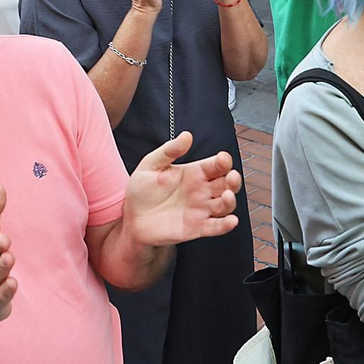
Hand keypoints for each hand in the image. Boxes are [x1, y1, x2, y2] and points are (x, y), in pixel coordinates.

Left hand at [123, 131, 240, 246]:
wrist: (131, 218)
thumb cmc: (142, 190)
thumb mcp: (151, 165)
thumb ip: (169, 151)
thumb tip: (186, 135)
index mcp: (194, 173)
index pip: (216, 165)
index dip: (223, 161)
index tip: (222, 159)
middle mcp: (202, 191)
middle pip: (226, 184)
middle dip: (233, 180)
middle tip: (231, 176)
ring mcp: (201, 210)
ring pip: (224, 205)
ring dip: (230, 201)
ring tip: (226, 196)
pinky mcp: (197, 228)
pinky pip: (216, 227)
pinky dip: (225, 225)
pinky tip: (231, 220)